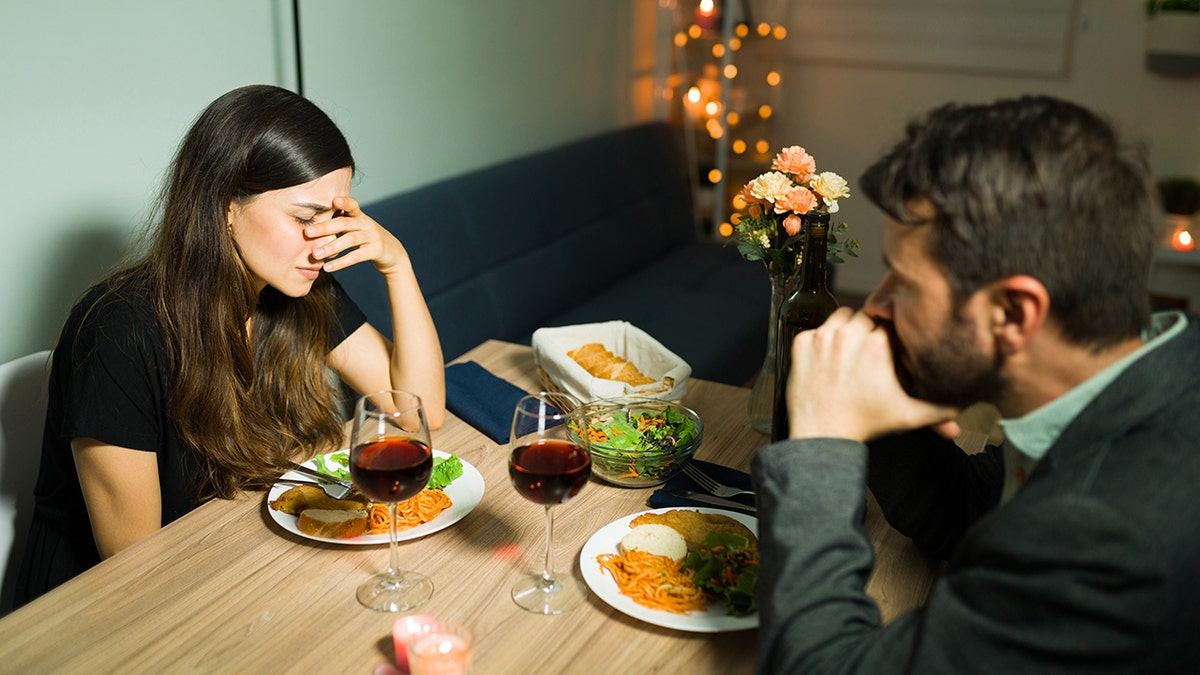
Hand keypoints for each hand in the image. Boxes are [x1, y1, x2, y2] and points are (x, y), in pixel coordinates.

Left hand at [307, 196, 410, 276]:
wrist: (393, 253)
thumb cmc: (367, 239)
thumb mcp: (357, 228)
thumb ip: (340, 224)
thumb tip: (311, 226)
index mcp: (360, 216)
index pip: (352, 205)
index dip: (344, 202)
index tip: (333, 200)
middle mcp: (367, 223)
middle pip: (345, 223)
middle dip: (325, 227)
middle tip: (308, 232)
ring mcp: (373, 236)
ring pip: (350, 240)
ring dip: (331, 247)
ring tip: (315, 255)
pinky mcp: (377, 251)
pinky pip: (357, 256)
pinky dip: (341, 262)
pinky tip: (328, 267)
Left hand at [784, 308, 958, 441]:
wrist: (822, 435)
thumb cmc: (864, 423)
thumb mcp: (908, 415)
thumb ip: (940, 408)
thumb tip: (962, 408)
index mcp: (878, 343)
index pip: (890, 323)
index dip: (889, 336)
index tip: (886, 350)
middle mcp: (850, 334)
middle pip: (865, 317)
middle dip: (868, 331)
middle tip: (868, 355)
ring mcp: (823, 337)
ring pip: (841, 316)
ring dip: (846, 329)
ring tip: (850, 353)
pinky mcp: (802, 343)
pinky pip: (815, 328)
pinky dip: (821, 340)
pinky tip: (828, 360)